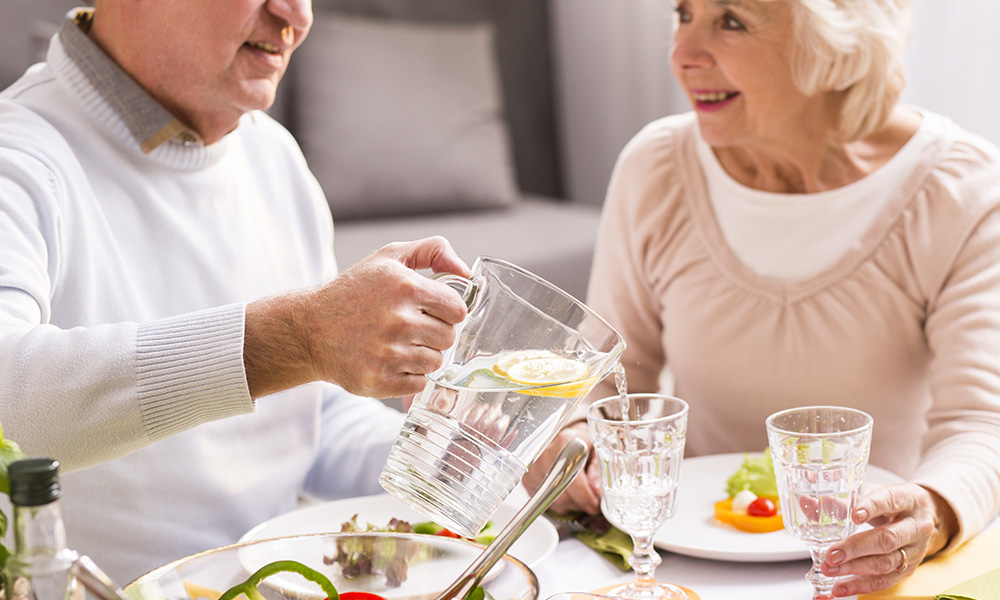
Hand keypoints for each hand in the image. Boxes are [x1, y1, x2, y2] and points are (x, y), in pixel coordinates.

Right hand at [245, 236, 469, 397]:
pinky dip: (407, 377)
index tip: (431, 311)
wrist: (309, 330)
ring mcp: (388, 353)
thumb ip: (433, 251)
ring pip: (435, 362)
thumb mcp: (389, 258)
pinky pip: (418, 384)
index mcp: (406, 287)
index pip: (457, 310)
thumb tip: (467, 272)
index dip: (446, 311)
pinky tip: (388, 362)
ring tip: (396, 345)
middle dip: (433, 334)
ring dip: (421, 356)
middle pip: (448, 338)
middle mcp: (398, 320)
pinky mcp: (378, 380)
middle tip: (409, 329)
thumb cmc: (354, 292)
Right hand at [523, 421, 602, 514]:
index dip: (584, 496)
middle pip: (561, 491)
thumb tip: (596, 489)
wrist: (567, 438)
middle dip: (579, 503)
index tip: (594, 504)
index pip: (571, 476)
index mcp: (565, 442)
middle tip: (590, 500)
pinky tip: (565, 492)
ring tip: (578, 494)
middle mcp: (545, 453)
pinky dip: (557, 503)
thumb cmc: (583, 444)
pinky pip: (543, 502)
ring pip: (552, 500)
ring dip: (569, 504)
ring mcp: (533, 466)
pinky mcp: (527, 479)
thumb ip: (597, 469)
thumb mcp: (598, 450)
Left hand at [821, 483, 957, 596]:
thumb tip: (812, 502)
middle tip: (831, 554)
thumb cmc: (893, 503)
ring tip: (830, 569)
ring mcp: (915, 550)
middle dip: (856, 548)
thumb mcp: (873, 494)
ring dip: (854, 568)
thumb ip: (844, 500)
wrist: (923, 518)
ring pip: (886, 563)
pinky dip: (860, 585)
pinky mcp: (908, 569)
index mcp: (909, 499)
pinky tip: (840, 587)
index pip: (890, 501)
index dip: (872, 507)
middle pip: (888, 539)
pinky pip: (885, 581)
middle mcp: (916, 526)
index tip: (854, 514)